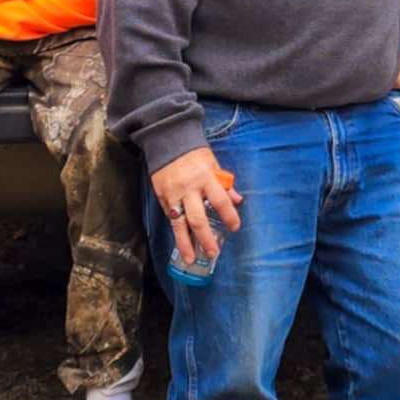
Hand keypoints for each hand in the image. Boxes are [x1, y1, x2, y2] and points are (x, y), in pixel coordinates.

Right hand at [151, 145, 242, 265]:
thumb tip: (238, 200)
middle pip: (198, 219)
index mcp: (206, 178)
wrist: (166, 140)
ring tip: (190, 259)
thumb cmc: (193, 152)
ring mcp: (173, 194)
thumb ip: (224, 183)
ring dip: (185, 243)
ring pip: (179, 224)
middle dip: (206, 238)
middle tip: (213, 253)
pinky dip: (175, 229)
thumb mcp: (213, 163)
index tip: (234, 227)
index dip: (229, 216)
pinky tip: (180, 240)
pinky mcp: (161, 196)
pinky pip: (169, 216)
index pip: (221, 201)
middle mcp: (189, 189)